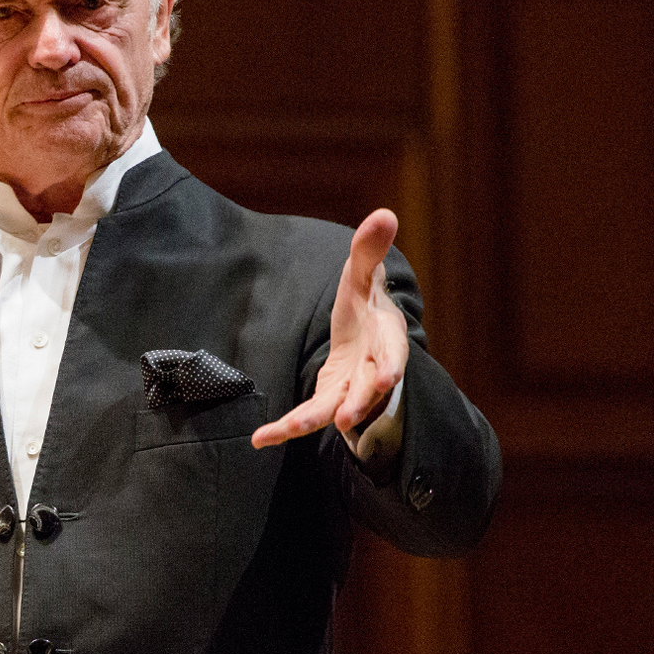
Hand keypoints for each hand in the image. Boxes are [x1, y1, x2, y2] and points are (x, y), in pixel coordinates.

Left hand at [252, 208, 408, 448]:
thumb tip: (384, 214)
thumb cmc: (364, 301)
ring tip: (287, 431)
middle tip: (344, 418)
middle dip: (359, 403)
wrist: (364, 329)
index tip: (386, 377)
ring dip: (314, 421)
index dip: (390, 365)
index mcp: (386, 336)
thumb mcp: (361, 274)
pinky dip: (284, 429)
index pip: (392, 351)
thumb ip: (368, 250)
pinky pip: (308, 417)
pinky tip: (260, 439)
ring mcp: (351, 389)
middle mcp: (372, 369)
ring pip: (336, 409)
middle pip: (367, 389)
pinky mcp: (329, 399)